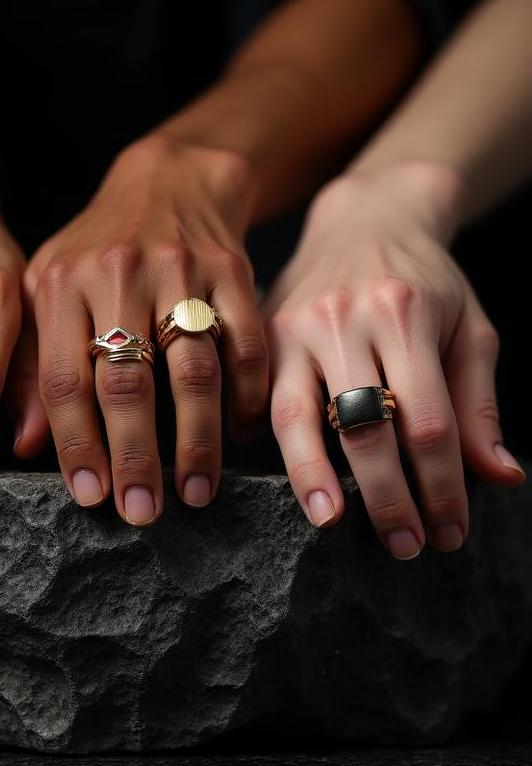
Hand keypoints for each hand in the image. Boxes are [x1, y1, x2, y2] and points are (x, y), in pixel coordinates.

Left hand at [25, 135, 268, 524]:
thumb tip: (25, 445)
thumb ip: (34, 363)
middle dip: (135, 456)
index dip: (77, 444)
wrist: (169, 179)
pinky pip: (246, 345)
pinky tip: (239, 435)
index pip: (64, 378)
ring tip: (195, 493)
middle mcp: (119, 275)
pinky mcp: (234, 272)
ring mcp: (181, 272)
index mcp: (62, 284)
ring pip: (193, 370)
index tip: (91, 497)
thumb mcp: (49, 290)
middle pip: (127, 382)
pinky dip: (246, 397)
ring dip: (196, 440)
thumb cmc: (98, 248)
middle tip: (142, 512)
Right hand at [262, 161, 524, 558]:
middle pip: (363, 426)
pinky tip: (292, 479)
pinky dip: (276, 445)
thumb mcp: (469, 328)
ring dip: (314, 478)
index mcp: (405, 314)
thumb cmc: (424, 278)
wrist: (363, 220)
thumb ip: (479, 402)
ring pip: (297, 416)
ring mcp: (294, 326)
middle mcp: (344, 319)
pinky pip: (263, 400)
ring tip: (331, 523)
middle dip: (387, 496)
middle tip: (405, 546)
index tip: (451, 531)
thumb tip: (502, 477)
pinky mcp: (264, 336)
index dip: (441, 486)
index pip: (427, 421)